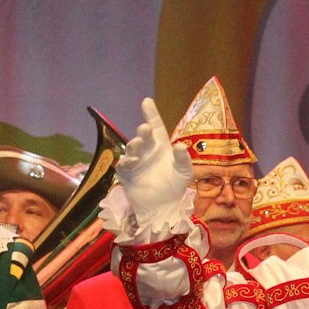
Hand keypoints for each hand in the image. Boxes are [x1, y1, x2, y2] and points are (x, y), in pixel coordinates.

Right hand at [117, 97, 193, 214]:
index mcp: (161, 146)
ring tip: (138, 143)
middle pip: (143, 136)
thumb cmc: (175, 186)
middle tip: (145, 129)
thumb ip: (183, 159)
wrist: (164, 206)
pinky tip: (132, 160)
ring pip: (132, 148)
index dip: (151, 114)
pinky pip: (124, 164)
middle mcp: (147, 150)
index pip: (156, 126)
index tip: (146, 101)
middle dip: (143, 131)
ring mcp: (136, 161)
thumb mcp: (184, 172)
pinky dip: (126, 161)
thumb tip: (180, 146)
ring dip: (134, 144)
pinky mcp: (127, 173)